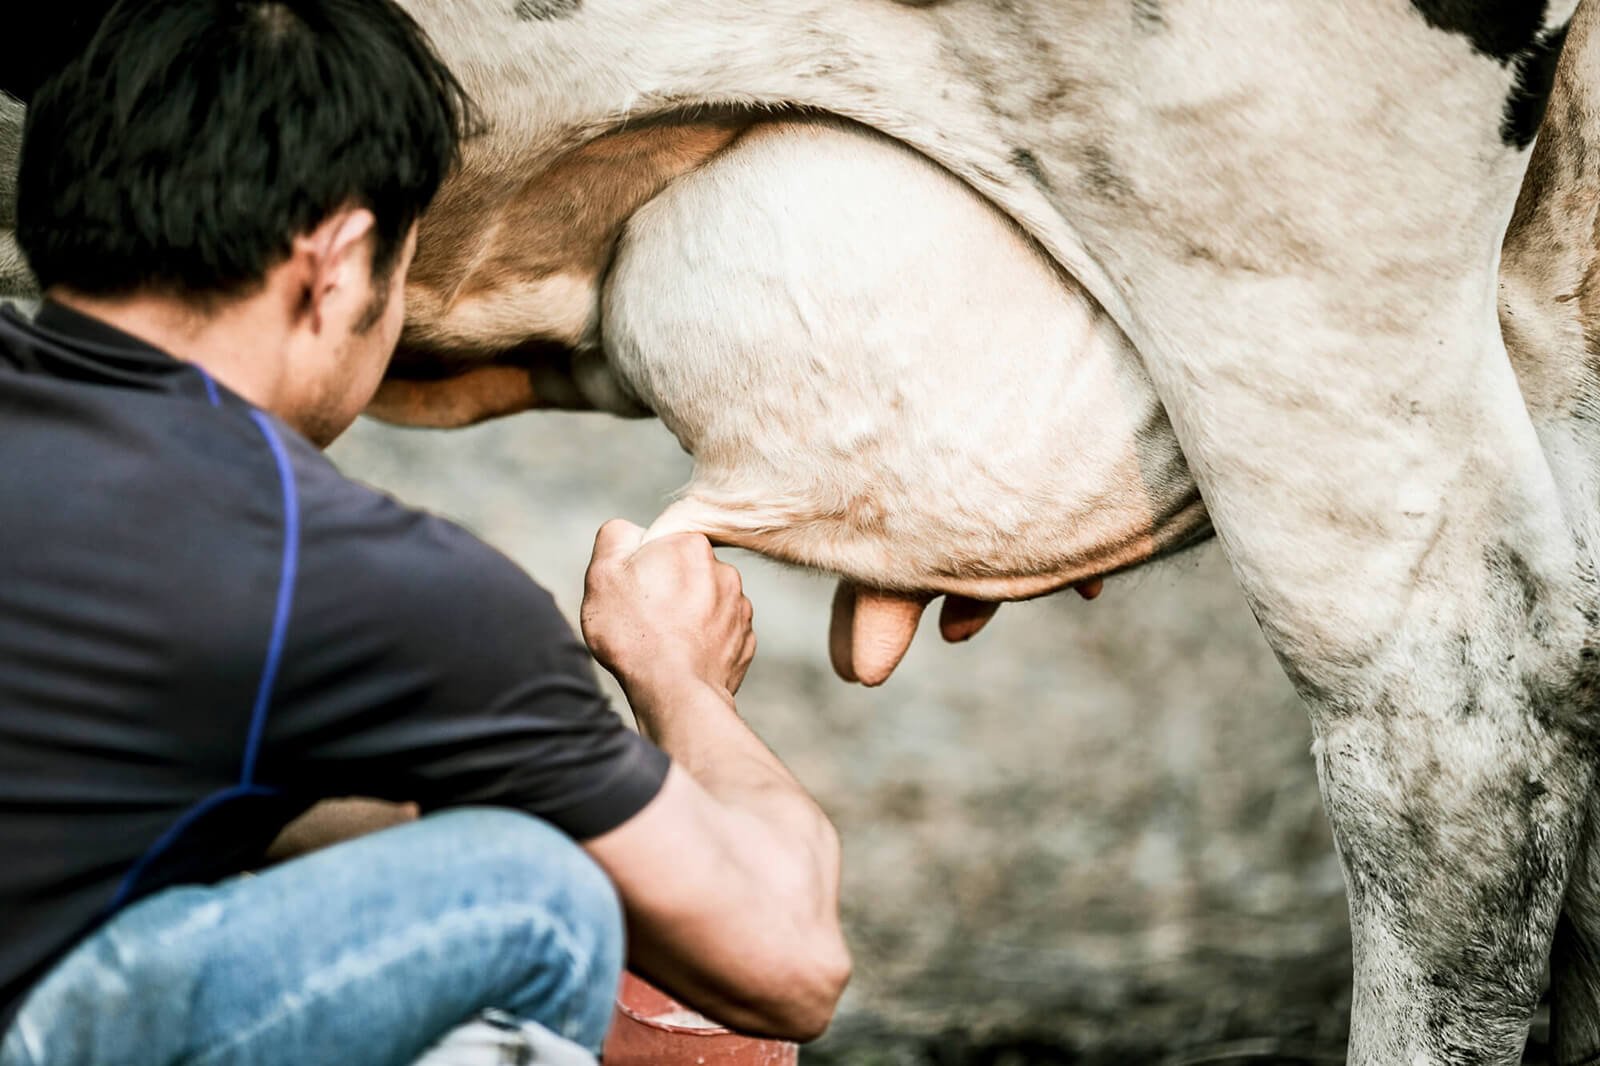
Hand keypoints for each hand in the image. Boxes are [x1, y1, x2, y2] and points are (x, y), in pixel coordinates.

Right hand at [581, 519, 756, 703]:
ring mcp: (739, 608)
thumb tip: (629, 531)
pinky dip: (702, 642)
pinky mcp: (745, 641)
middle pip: (685, 573)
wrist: (674, 693)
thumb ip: (616, 538)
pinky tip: (682, 658)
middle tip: (643, 620)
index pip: (662, 543)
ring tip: (663, 643)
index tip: (631, 592)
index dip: (641, 566)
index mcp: (691, 545)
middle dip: (666, 590)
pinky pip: (719, 633)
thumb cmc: (633, 633)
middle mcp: (724, 571)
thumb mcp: (604, 574)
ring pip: (704, 603)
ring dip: (687, 617)